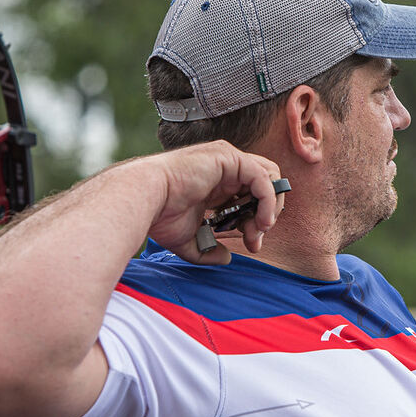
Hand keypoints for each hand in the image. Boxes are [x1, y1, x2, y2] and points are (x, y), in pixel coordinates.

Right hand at [142, 140, 284, 263]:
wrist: (144, 201)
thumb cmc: (159, 216)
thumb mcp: (189, 239)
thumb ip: (208, 249)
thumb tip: (225, 258)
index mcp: (217, 182)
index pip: (252, 195)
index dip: (256, 219)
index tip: (251, 244)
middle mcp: (225, 167)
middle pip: (265, 185)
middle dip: (266, 214)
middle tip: (254, 239)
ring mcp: (227, 159)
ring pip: (269, 177)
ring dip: (271, 206)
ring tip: (260, 229)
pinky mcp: (229, 158)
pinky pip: (262, 178)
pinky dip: (268, 200)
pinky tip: (261, 221)